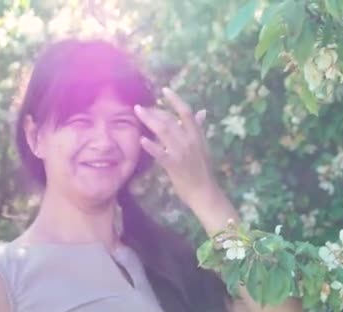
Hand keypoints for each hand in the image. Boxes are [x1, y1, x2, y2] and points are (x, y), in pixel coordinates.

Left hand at [134, 87, 220, 207]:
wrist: (204, 192)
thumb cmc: (203, 169)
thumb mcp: (204, 146)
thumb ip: (199, 128)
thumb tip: (202, 111)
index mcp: (197, 135)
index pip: (186, 112)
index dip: (175, 99)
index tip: (164, 90)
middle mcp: (189, 140)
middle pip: (170, 119)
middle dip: (154, 110)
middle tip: (142, 106)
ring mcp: (180, 152)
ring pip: (163, 131)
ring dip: (149, 120)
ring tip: (138, 112)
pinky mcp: (173, 165)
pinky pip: (159, 152)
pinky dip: (150, 145)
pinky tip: (141, 139)